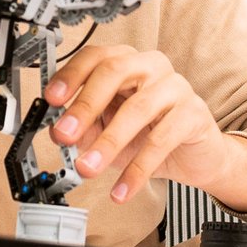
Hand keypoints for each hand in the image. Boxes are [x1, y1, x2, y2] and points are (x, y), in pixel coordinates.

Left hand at [44, 44, 246, 210]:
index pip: (95, 57)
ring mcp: (175, 86)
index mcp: (126, 61)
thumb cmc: (149, 133)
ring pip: (137, 107)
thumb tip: (58, 131)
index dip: (70, 75)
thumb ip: (84, 127)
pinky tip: (121, 189)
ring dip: (108, 141)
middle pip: (114, 71)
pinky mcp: (194, 113)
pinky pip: (162, 140)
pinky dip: (137, 168)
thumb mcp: (108, 130)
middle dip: (85, 104)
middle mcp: (150, 65)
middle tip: (64, 134)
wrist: (195, 156)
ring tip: (88, 167)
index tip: (51, 99)